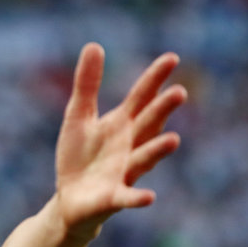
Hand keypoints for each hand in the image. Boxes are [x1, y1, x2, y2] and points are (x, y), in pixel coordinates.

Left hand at [54, 42, 186, 241]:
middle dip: (162, 111)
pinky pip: (128, 197)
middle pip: (148, 125)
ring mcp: (124, 172)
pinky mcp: (113, 197)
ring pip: (144, 159)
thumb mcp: (78, 117)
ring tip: (173, 140)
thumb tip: (94, 45)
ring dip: (157, 151)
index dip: (154, 79)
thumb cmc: (79, 158)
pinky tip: (149, 197)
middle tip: (178, 92)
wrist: (69, 201)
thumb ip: (87, 85)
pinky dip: (138, 197)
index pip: (142, 97)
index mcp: (122, 124)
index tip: (171, 58)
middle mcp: (130, 146)